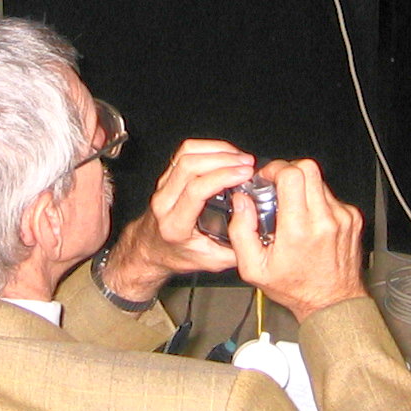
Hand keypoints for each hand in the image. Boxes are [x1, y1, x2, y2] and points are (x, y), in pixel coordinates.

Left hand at [96, 138, 260, 301]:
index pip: (195, 190)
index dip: (222, 177)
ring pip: (186, 155)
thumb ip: (236, 250)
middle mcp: (165, 202)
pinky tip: (226, 153)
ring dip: (217, 150)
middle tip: (247, 163)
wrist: (151, 250)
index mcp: (175, 224)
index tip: (244, 174)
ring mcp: (163, 186)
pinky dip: (208, 147)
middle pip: (189, 166)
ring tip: (240, 157)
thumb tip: (260, 232)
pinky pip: (185, 153)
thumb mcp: (211, 262)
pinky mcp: (167, 176)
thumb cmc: (177, 255)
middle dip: (223, 159)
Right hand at [230, 159, 366, 321]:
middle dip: (289, 171)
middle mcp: (324, 219)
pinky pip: (331, 197)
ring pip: (319, 181)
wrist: (332, 302)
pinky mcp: (352, 218)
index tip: (267, 179)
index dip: (275, 169)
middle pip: (308, 168)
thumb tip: (241, 201)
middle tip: (278, 187)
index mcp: (299, 229)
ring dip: (303, 188)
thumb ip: (241, 231)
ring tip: (293, 211)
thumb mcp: (254, 268)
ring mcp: (342, 217)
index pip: (292, 175)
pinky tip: (310, 222)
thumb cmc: (296, 288)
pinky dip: (317, 202)